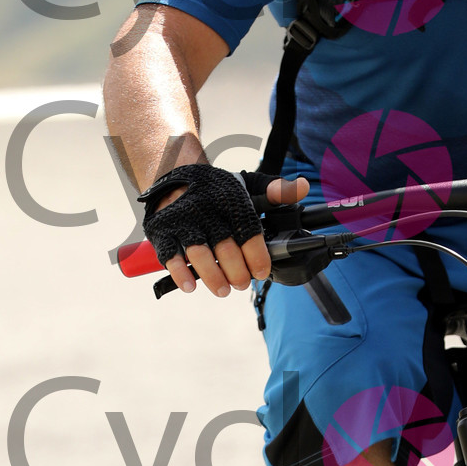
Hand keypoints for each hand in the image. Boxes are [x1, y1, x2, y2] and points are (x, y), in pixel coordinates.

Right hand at [164, 175, 309, 296]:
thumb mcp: (247, 183)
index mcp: (230, 200)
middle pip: (226, 247)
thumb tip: (303, 187)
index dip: (257, 256)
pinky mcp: (163, 230)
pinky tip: (191, 286)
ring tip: (223, 290)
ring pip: (199, 253)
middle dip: (237, 272)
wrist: (172, 175)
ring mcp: (183, 221)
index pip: (248, 231)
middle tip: (242, 283)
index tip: (262, 271)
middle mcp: (206, 210)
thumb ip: (275, 190)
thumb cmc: (215, 189)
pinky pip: (170, 255)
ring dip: (213, 276)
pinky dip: (180, 272)